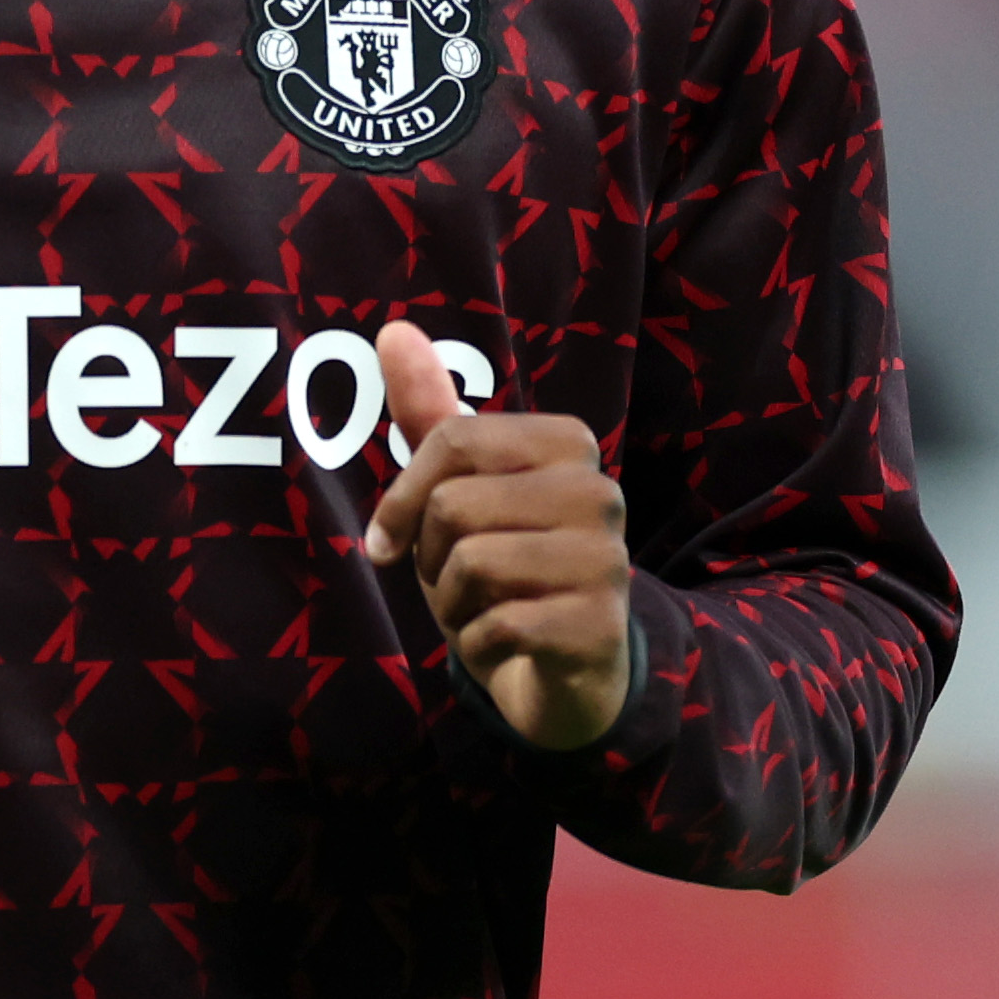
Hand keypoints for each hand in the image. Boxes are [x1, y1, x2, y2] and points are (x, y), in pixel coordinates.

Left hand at [361, 323, 634, 750]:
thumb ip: (431, 411)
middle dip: (432, 558)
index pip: (451, 441)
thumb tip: (393, 329)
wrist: (566, 669)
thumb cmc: (504, 566)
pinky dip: (477, 645)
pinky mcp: (600, 625)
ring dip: (453, 605)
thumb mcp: (459, 490)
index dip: (402, 498)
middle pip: (454, 506)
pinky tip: (505, 644)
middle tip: (462, 580)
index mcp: (567, 442)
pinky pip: (494, 626)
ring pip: (472, 565)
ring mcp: (608, 559)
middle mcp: (600, 490)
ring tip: (486, 609)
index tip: (389, 539)